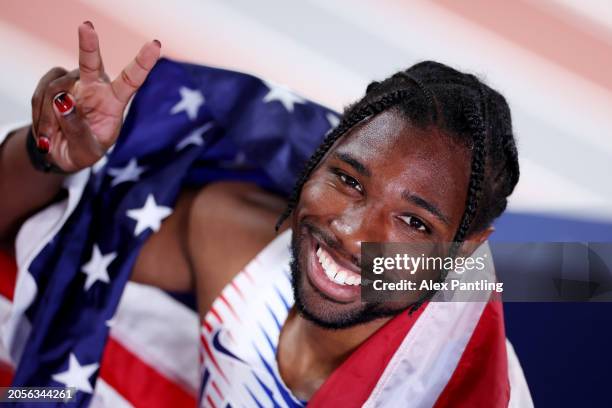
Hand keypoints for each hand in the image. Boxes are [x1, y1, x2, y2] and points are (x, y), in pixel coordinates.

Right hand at [31, 21, 160, 171]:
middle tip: (86, 26)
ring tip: (51, 138)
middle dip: (88, 45)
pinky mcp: (53, 82)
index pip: (131, 80)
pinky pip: (41, 93)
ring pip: (56, 91)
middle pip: (93, 62)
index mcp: (115, 102)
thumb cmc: (83, 151)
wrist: (61, 153)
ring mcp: (74, 83)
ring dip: (49, 118)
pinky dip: (40, 116)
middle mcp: (97, 87)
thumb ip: (78, 130)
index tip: (154, 45)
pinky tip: (45, 131)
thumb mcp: (86, 151)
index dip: (143, 63)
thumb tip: (63, 101)